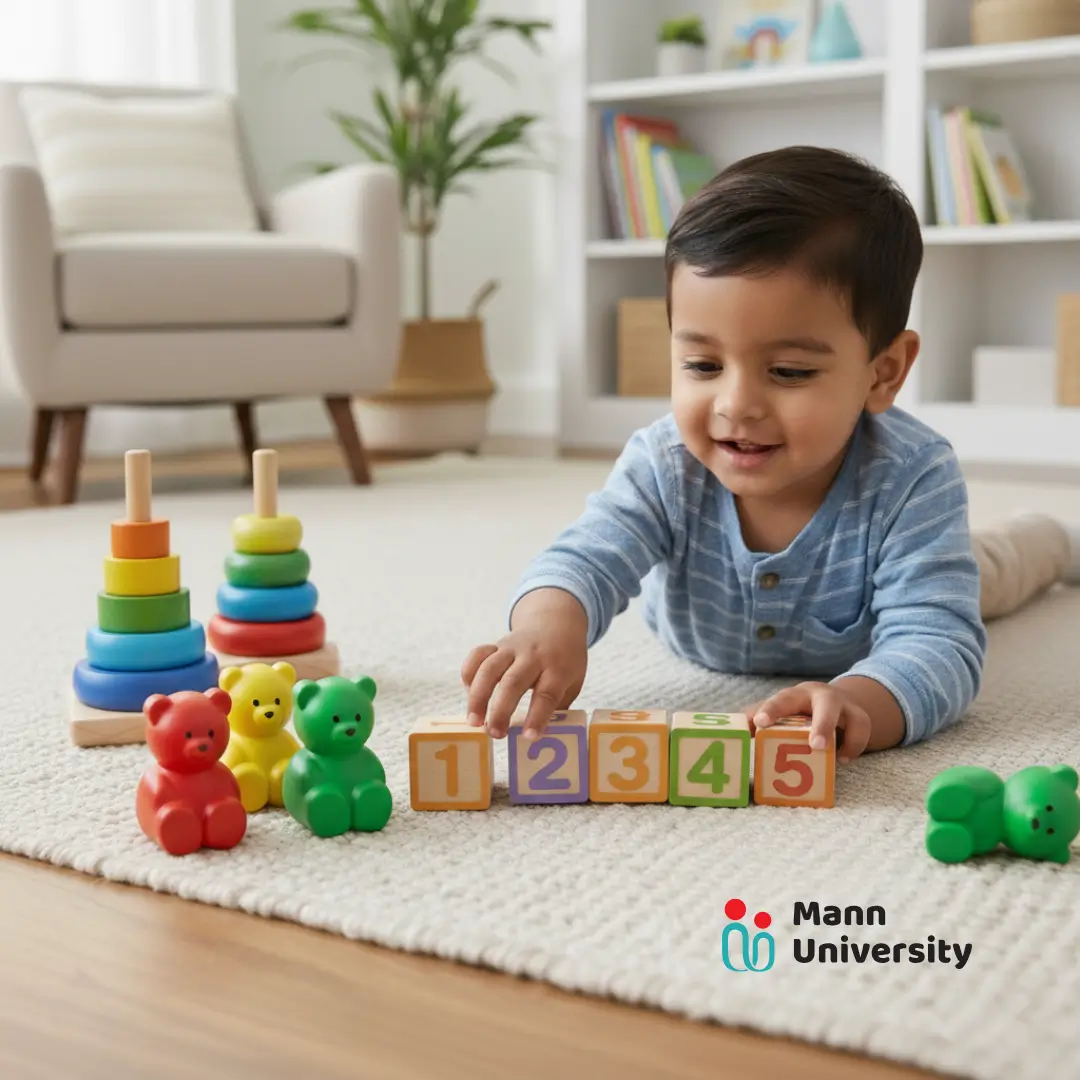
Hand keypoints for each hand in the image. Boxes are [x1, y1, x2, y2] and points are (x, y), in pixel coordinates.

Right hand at [460, 588, 588, 740]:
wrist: (555, 622)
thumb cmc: (565, 660)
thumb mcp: (573, 681)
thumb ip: (558, 705)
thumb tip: (539, 736)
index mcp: (558, 668)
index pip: (547, 693)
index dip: (537, 717)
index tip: (529, 737)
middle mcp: (533, 657)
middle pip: (513, 682)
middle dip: (500, 710)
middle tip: (494, 734)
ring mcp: (512, 648)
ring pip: (489, 669)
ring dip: (478, 697)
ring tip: (474, 721)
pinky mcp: (496, 644)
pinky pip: (477, 655)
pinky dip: (468, 673)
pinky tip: (469, 693)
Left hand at [748, 680, 871, 763]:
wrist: (835, 701)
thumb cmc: (799, 710)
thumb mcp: (780, 710)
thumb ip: (757, 717)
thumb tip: (736, 730)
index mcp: (796, 695)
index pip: (782, 699)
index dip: (771, 710)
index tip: (759, 723)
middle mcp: (823, 697)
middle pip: (826, 705)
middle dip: (822, 725)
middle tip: (815, 746)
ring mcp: (845, 708)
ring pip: (855, 718)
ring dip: (847, 738)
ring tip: (835, 757)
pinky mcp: (861, 719)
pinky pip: (864, 733)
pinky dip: (855, 747)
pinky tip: (843, 760)